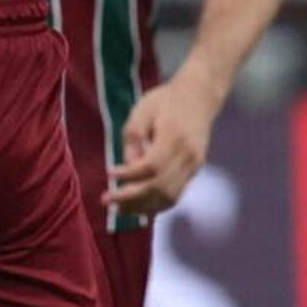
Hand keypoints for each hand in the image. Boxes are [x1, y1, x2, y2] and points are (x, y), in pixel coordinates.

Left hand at [109, 75, 217, 216]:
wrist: (199, 97)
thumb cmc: (165, 101)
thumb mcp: (142, 111)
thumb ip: (133, 138)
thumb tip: (127, 168)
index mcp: (175, 137)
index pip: (151, 166)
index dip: (129, 174)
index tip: (109, 173)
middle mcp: (188, 155)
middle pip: (160, 186)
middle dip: (131, 198)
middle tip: (107, 200)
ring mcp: (194, 165)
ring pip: (169, 197)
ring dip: (143, 207)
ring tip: (120, 209)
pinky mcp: (195, 171)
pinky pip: (176, 195)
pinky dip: (156, 205)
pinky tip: (139, 206)